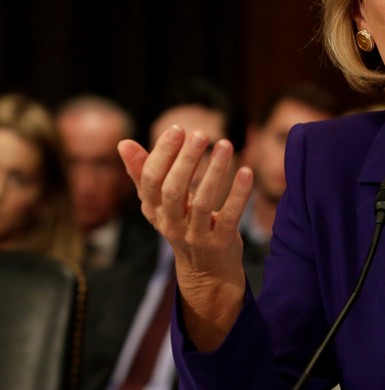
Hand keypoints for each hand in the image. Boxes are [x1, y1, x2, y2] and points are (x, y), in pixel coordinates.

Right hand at [118, 124, 253, 349]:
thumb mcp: (160, 203)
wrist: (205, 271)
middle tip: (201, 134)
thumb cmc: (183, 224)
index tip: (177, 128)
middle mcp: (171, 224)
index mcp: (154, 210)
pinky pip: (229, 216)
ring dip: (214, 171)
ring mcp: (196, 235)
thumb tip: (123, 143)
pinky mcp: (221, 242)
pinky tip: (246, 171)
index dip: (162, 154)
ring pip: (202, 202)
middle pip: (173, 190)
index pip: (151, 180)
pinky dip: (238, 194)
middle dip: (186, 160)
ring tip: (225, 144)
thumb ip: (143, 173)